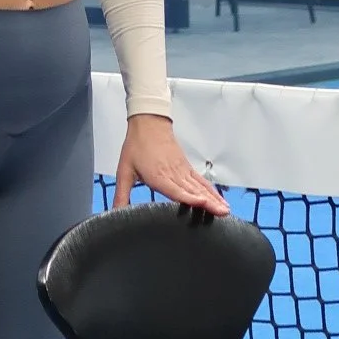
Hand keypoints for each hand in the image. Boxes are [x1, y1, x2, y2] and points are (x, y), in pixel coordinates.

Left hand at [112, 115, 227, 215]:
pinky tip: (219, 200)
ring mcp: (182, 170)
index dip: (189, 197)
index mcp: (158, 176)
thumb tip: (114, 212)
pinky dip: (211, 191)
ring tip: (225, 210)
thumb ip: (121, 194)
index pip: (175, 189)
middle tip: (222, 214)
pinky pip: (201, 181)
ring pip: (200, 187)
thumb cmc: (137, 146)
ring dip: (214, 198)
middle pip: (193, 190)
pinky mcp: (187, 168)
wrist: (148, 124)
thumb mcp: (124, 171)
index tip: (202, 204)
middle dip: (208, 203)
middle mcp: (173, 174)